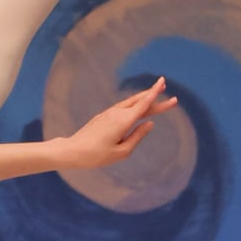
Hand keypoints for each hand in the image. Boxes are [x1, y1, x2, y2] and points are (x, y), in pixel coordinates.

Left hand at [56, 76, 178, 170]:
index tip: (164, 84)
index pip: (144, 105)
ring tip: (154, 93)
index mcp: (124, 121)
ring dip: (143, 97)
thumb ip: (137, 136)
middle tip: (167, 89)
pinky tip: (136, 104)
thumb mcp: (122, 152)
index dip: (155, 94)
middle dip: (154, 95)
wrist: (73, 151)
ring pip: (130, 102)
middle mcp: (117, 113)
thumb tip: (149, 124)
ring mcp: (109, 113)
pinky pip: (122, 107)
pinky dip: (133, 103)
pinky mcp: (103, 116)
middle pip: (139, 102)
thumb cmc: (97, 155)